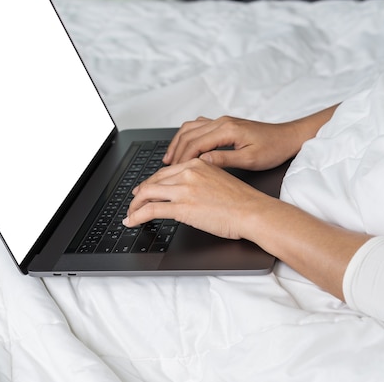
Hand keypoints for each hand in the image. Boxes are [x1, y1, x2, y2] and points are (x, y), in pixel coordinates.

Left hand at [124, 158, 270, 239]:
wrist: (253, 212)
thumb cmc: (242, 201)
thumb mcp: (218, 179)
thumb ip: (200, 180)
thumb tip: (187, 190)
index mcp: (197, 164)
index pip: (165, 172)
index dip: (151, 182)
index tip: (145, 189)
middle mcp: (188, 173)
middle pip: (153, 181)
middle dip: (139, 194)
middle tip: (134, 203)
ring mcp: (183, 189)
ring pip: (147, 194)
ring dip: (134, 206)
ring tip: (130, 215)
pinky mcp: (182, 207)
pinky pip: (151, 210)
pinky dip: (136, 216)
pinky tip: (132, 221)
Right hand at [162, 116, 298, 170]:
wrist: (288, 137)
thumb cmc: (274, 149)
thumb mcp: (250, 159)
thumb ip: (225, 159)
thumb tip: (202, 161)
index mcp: (227, 130)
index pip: (195, 143)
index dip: (182, 158)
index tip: (173, 172)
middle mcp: (221, 122)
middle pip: (188, 134)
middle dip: (175, 152)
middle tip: (165, 169)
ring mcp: (222, 121)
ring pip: (190, 128)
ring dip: (178, 143)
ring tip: (168, 159)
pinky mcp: (224, 124)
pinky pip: (198, 127)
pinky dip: (187, 137)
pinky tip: (184, 148)